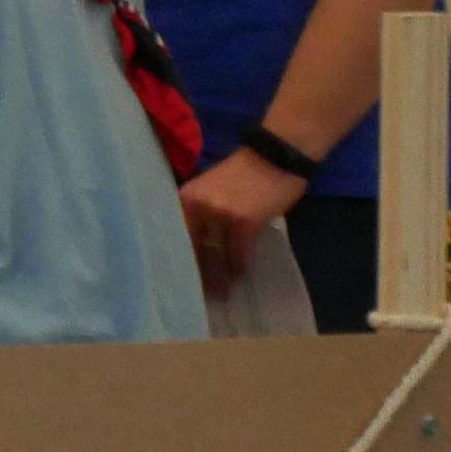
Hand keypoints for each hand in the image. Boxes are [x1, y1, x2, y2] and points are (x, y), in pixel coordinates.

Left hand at [179, 148, 308, 295]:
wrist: (275, 156)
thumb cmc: (244, 174)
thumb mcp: (210, 189)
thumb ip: (200, 214)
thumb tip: (196, 246)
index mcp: (185, 197)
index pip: (175, 235)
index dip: (176, 260)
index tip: (177, 281)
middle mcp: (197, 206)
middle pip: (192, 248)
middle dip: (197, 274)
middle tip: (200, 295)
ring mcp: (219, 213)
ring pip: (215, 255)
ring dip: (220, 277)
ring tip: (223, 293)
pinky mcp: (244, 221)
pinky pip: (238, 253)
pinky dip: (239, 266)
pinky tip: (240, 275)